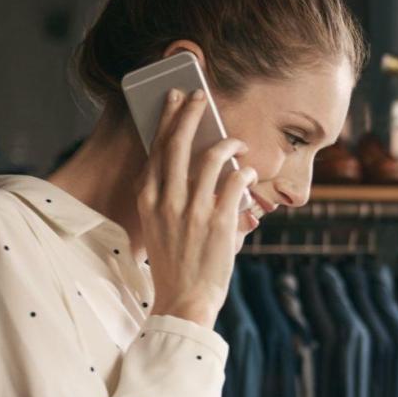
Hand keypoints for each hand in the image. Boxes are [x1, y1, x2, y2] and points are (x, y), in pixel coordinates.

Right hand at [137, 87, 256, 327]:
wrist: (183, 301)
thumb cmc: (175, 266)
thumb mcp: (160, 228)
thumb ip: (171, 199)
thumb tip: (197, 171)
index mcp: (148, 200)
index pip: (156, 150)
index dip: (167, 121)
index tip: (175, 102)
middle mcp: (167, 200)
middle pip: (177, 143)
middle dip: (190, 113)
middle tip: (199, 95)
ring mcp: (193, 210)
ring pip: (211, 156)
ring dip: (228, 143)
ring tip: (237, 143)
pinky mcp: (219, 220)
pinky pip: (236, 181)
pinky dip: (245, 172)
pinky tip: (249, 173)